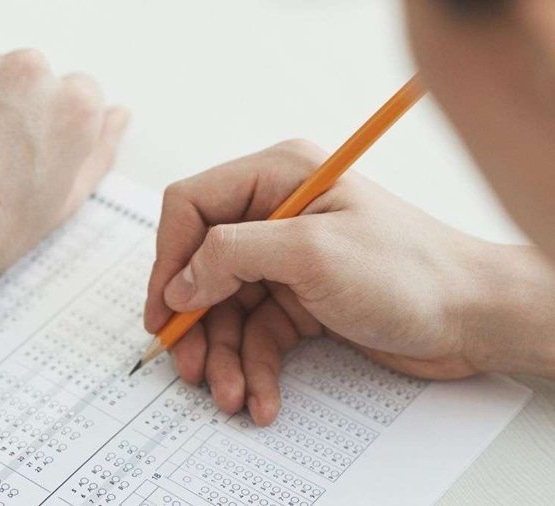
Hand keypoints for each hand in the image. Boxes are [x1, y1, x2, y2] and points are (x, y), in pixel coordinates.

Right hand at [144, 140, 554, 425]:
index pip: (192, 205)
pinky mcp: (298, 298)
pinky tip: (261, 397)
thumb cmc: (410, 271)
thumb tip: (178, 281)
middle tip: (189, 365)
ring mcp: (285, 259)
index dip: (169, 258)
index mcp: (276, 177)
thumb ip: (232, 255)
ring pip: (226, 308)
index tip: (165, 309)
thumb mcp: (312, 254)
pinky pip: (257, 334)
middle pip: (202, 265)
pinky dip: (254, 367)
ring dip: (224, 355)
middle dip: (195, 321)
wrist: (474, 318)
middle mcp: (275, 212)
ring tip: (231, 394)